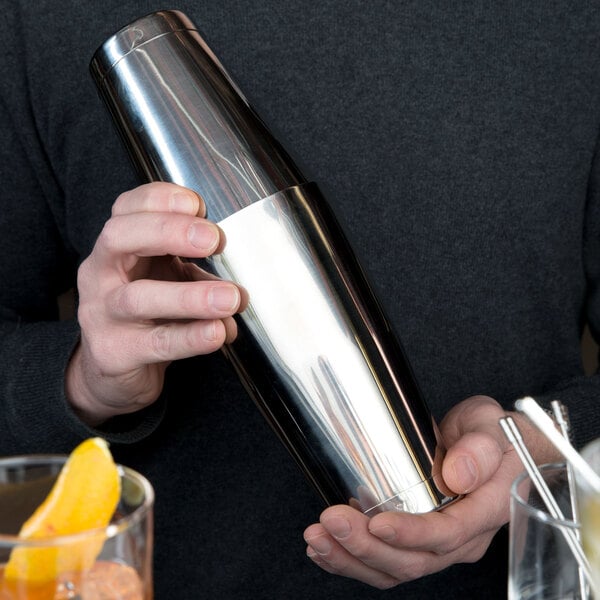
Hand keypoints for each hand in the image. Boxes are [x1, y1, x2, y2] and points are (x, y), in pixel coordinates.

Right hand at [66, 182, 243, 425]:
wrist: (113, 370)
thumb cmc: (146, 315)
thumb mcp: (167, 280)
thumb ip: (196, 270)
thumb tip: (241, 283)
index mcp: (116, 248)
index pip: (126, 208)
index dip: (160, 199)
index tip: (198, 205)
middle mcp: (99, 274)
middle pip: (119, 237)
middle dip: (169, 231)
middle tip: (214, 239)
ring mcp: (101, 315)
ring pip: (138, 298)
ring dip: (190, 296)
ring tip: (230, 298)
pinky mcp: (113, 354)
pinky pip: (155, 343)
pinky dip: (191, 337)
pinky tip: (218, 332)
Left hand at [303, 395, 559, 588]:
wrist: (497, 448)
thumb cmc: (494, 435)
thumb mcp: (491, 426)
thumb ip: (480, 447)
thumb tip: (457, 476)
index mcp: (484, 512)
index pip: (446, 534)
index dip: (410, 534)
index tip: (376, 523)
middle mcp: (461, 538)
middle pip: (413, 560)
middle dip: (367, 547)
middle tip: (331, 521)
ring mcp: (439, 544)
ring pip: (395, 569)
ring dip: (352, 559)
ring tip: (318, 538)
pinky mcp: (418, 540)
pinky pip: (386, 563)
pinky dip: (352, 561)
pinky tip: (325, 549)